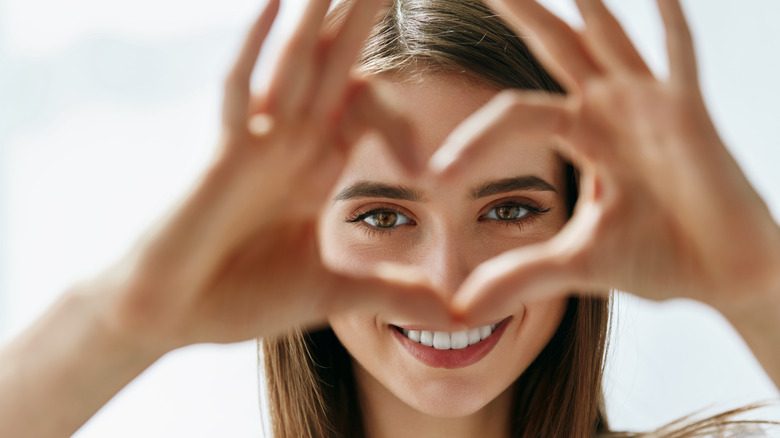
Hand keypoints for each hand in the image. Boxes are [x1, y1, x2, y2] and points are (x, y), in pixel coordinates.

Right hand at [91, 0, 449, 352]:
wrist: (170, 317)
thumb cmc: (239, 300)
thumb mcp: (333, 294)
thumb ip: (391, 294)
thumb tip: (455, 316)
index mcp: (316, 168)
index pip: (363, 110)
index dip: (396, 114)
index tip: (428, 140)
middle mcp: (290, 145)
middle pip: (334, 67)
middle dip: (361, 19)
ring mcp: (257, 145)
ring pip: (295, 64)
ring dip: (319, 16)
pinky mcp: (224, 156)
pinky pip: (240, 92)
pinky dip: (255, 49)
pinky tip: (275, 4)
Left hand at [432, 0, 779, 323]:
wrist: (725, 275)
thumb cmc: (660, 258)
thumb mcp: (575, 266)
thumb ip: (518, 277)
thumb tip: (459, 310)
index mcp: (581, 136)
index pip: (512, 116)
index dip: (473, 141)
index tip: (436, 175)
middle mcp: (610, 109)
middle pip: (552, 46)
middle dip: (519, 11)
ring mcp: (649, 105)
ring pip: (606, 36)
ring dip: (583, 2)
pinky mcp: (689, 114)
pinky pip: (679, 56)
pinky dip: (669, 21)